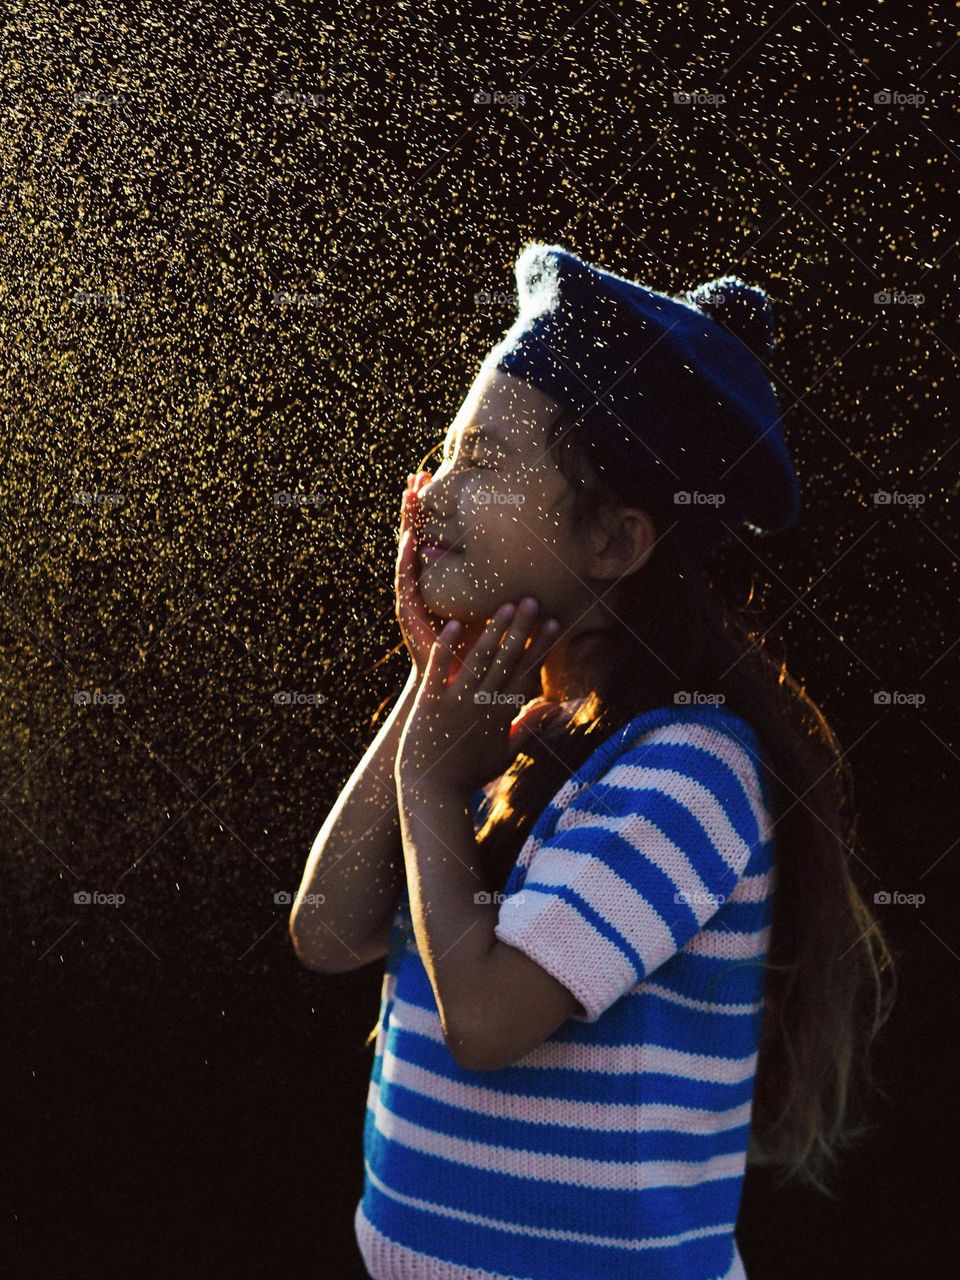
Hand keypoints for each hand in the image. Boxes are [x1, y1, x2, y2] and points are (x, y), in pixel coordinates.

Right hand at [395, 470, 483, 681]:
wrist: (454, 680)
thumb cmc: (473, 644)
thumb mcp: (487, 604)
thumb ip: (496, 581)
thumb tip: (526, 558)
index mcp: (437, 576)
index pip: (433, 535)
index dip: (433, 508)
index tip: (435, 477)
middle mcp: (421, 581)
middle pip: (416, 535)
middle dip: (416, 505)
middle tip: (416, 474)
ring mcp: (412, 594)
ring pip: (406, 551)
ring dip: (407, 523)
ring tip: (408, 496)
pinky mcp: (409, 611)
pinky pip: (406, 581)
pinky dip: (406, 559)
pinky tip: (409, 540)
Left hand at [395, 597, 559, 795]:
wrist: (432, 791)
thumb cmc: (468, 774)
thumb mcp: (505, 754)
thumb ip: (530, 728)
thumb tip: (556, 711)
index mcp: (501, 714)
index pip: (526, 672)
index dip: (541, 646)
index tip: (555, 622)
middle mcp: (482, 705)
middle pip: (507, 660)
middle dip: (523, 629)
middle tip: (533, 599)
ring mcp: (456, 703)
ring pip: (479, 661)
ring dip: (493, 632)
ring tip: (505, 605)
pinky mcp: (429, 704)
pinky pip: (439, 671)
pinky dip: (446, 648)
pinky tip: (451, 624)